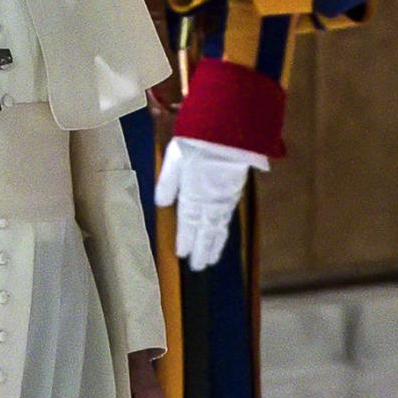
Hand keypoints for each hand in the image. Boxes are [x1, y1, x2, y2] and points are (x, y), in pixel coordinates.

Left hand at [153, 137, 265, 270]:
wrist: (230, 131)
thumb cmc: (198, 141)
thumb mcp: (175, 158)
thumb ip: (167, 182)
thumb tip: (162, 204)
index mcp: (193, 194)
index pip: (188, 223)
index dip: (186, 240)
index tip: (183, 255)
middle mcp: (210, 200)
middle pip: (206, 231)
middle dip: (202, 249)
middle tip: (199, 267)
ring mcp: (224, 197)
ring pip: (219, 227)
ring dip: (215, 243)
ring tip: (212, 258)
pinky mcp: (235, 190)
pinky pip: (229, 216)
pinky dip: (225, 229)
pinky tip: (223, 234)